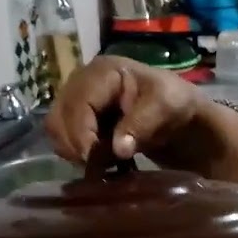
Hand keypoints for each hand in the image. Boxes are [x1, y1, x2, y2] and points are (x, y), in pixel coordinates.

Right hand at [45, 55, 204, 164]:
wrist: (180, 115)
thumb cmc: (175, 104)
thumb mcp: (166, 108)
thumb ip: (141, 125)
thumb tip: (118, 150)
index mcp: (103, 71)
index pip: (78, 103)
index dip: (82, 133)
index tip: (94, 159)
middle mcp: (82, 81)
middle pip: (59, 117)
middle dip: (78, 145)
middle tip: (101, 167)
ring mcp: (76, 99)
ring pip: (57, 130)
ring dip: (76, 151)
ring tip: (105, 162)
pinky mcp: (77, 117)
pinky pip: (64, 138)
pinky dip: (78, 152)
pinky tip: (102, 160)